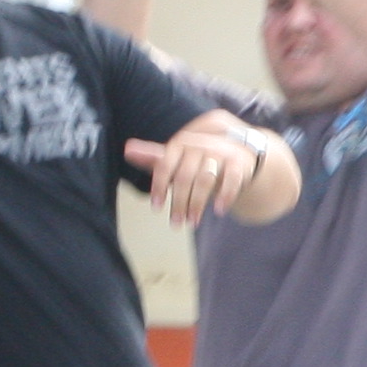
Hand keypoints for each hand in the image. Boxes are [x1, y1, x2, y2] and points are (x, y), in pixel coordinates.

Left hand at [127, 120, 265, 224]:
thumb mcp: (177, 156)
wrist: (236, 147)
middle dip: (179, 203)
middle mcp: (200, 145)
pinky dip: (225, 196)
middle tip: (175, 223)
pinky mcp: (239, 163)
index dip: (160, 187)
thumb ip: (155, 157)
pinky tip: (218, 210)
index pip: (165, 164)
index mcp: (181, 142)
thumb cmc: (199, 156)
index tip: (156, 207)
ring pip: (205, 181)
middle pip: (184, 177)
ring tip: (192, 222)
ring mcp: (221, 153)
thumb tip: (127, 149)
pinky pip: (231, 180)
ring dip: (198, 204)